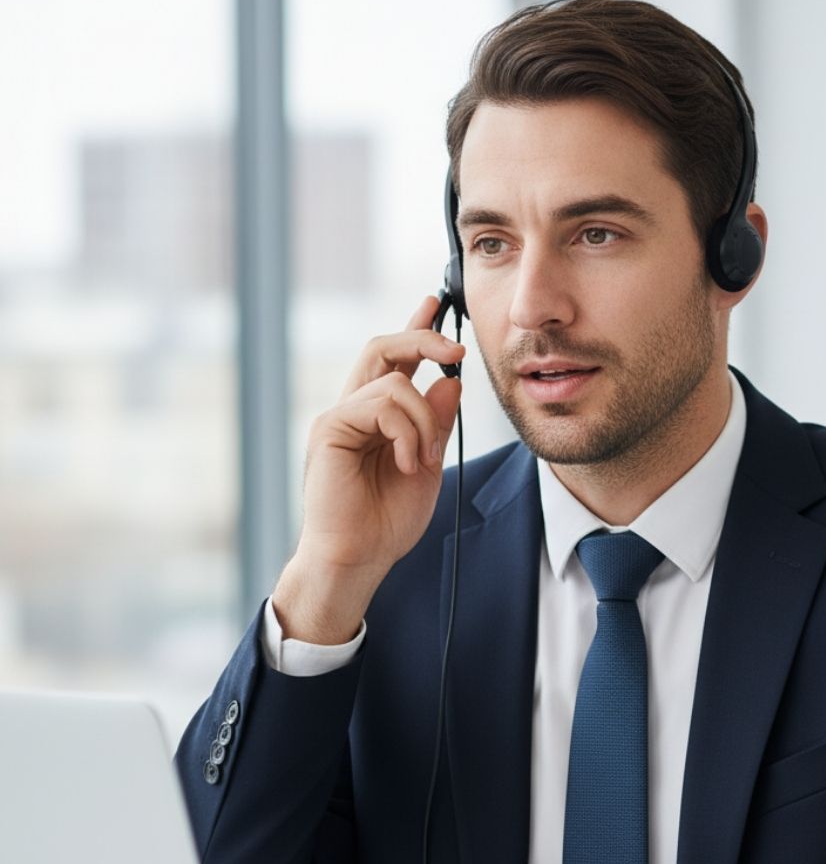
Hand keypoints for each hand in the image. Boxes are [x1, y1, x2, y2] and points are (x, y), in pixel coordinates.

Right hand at [272, 296, 465, 642]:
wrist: (357, 559)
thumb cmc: (386, 522)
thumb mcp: (427, 464)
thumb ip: (436, 423)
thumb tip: (449, 382)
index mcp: (378, 417)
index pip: (396, 361)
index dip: (415, 330)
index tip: (435, 304)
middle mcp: (355, 409)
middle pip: (383, 347)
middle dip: (422, 337)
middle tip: (456, 349)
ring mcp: (339, 417)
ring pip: (390, 377)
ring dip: (422, 415)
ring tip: (424, 457)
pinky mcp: (330, 428)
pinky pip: (379, 403)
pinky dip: (405, 430)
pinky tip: (407, 462)